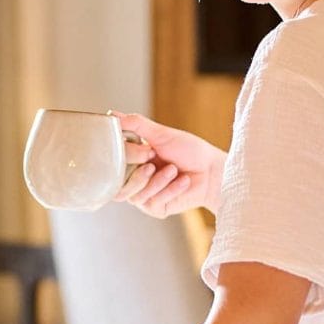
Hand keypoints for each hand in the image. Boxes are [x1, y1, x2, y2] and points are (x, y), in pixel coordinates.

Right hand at [111, 112, 225, 217]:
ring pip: (135, 194)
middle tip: (153, 161)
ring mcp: (144, 195)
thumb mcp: (161, 134)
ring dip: (157, 181)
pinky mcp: (156, 208)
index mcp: (132, 160)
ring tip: (174, 170)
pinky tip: (183, 181)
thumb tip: (112, 114)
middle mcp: (134, 179)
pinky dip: (169, 190)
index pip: (113, 164)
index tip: (146, 149)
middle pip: (119, 184)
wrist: (211, 171)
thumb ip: (135, 124)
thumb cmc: (188, 150)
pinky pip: (152, 202)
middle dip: (138, 173)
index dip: (125, 157)